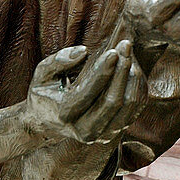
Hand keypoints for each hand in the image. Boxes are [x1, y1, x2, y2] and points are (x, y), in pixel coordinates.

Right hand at [25, 40, 147, 144]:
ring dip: (132, 78)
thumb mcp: (42, 75)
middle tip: (126, 46)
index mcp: (64, 114)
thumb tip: (83, 52)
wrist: (49, 123)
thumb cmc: (46, 93)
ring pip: (128, 107)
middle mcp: (84, 129)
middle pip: (112, 101)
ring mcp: (101, 134)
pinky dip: (137, 88)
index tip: (113, 51)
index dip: (102, 71)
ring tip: (129, 55)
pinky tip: (133, 69)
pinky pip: (135, 109)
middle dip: (122, 71)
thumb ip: (57, 61)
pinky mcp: (115, 132)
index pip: (88, 92)